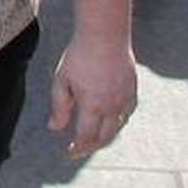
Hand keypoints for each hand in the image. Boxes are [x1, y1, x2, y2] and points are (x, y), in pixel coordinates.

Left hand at [49, 30, 136, 159]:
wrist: (105, 34)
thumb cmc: (80, 55)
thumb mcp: (62, 80)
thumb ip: (59, 107)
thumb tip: (55, 128)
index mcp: (93, 106)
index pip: (87, 138)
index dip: (78, 149)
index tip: (70, 152)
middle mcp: (112, 106)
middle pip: (104, 137)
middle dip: (91, 146)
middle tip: (81, 149)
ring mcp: (125, 99)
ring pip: (117, 126)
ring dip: (105, 135)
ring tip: (94, 137)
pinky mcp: (132, 89)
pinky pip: (127, 112)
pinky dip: (118, 121)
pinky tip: (111, 119)